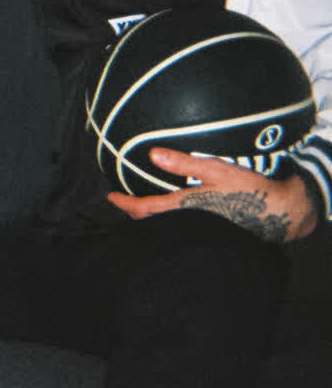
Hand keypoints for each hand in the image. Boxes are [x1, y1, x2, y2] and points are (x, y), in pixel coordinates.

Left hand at [107, 147, 317, 243]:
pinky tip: (173, 212)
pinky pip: (181, 227)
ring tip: (141, 207)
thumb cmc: (248, 190)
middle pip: (151, 222)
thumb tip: (152, 155)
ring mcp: (198, 230)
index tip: (110, 197)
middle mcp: (187, 223)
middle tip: (122, 202)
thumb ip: (183, 163)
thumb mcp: (215, 169)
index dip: (124, 204)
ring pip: (166, 226)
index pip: (144, 209)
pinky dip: (169, 220)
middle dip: (134, 213)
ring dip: (151, 217)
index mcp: (184, 208)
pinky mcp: (210, 232)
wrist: (279, 213)